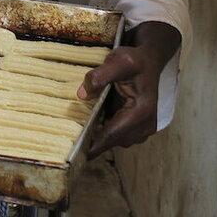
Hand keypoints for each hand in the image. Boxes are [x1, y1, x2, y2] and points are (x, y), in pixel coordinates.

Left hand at [78, 21, 180, 158]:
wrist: (148, 62)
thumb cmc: (134, 61)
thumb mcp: (118, 61)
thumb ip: (100, 75)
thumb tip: (82, 94)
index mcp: (141, 111)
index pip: (113, 135)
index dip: (94, 145)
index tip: (74, 155)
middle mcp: (145, 125)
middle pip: (114, 141)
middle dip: (94, 141)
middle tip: (69, 139)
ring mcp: (143, 129)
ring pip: (116, 141)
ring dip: (100, 137)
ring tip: (80, 129)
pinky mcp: (138, 128)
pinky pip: (118, 137)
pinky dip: (105, 132)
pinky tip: (93, 122)